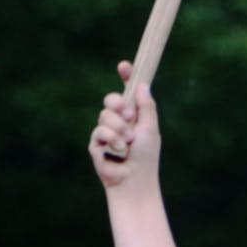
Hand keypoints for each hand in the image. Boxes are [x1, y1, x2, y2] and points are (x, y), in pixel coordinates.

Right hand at [88, 61, 160, 191]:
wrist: (134, 180)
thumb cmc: (146, 157)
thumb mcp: (150, 128)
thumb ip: (146, 106)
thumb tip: (142, 84)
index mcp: (134, 116)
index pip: (128, 91)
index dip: (126, 77)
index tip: (123, 66)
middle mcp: (119, 121)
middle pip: (111, 99)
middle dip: (118, 104)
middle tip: (129, 117)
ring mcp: (106, 132)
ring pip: (104, 115)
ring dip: (119, 129)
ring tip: (127, 144)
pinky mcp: (96, 143)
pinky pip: (99, 131)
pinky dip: (111, 139)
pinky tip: (117, 151)